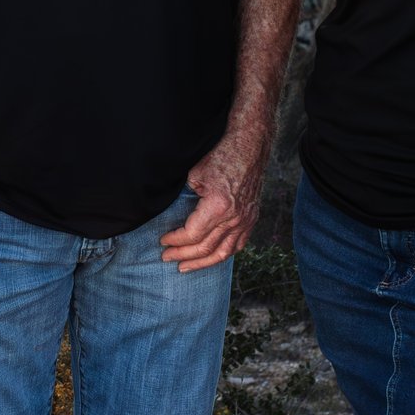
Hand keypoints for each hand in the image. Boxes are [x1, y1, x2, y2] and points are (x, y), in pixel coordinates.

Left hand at [164, 130, 265, 272]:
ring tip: (185, 268)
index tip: (163, 240)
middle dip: (183, 255)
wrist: (249, 147)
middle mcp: (234, 218)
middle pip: (205, 247)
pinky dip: (223, 254)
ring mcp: (245, 220)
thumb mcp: (195, 175)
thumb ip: (185, 199)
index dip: (175, 240)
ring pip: (223, 252)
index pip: (192, 235)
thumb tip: (174, 215)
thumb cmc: (221, 156)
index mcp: (218, 207)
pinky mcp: (251, 218)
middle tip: (166, 258)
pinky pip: (238, 245)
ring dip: (202, 263)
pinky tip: (211, 258)